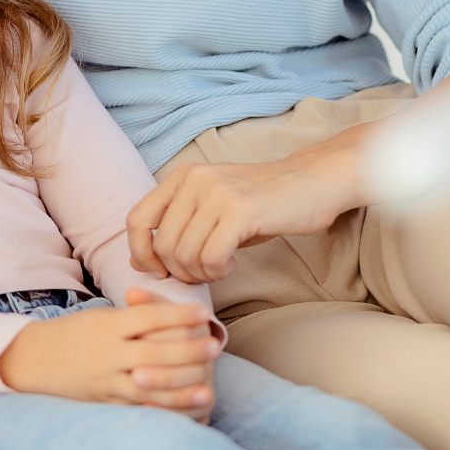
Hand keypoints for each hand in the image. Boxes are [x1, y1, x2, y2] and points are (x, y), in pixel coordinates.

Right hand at [0, 289, 219, 417]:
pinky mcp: (104, 402)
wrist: (33, 360)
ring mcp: (105, 380)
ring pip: (148, 386)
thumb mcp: (102, 317)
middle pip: (154, 352)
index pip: (150, 318)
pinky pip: (136, 409)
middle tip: (216, 347)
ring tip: (209, 389)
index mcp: (108, 326)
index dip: (179, 316)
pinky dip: (160, 413)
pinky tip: (181, 416)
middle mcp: (107, 353)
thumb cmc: (75, 333)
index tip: (204, 314)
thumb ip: (135, 316)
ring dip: (181, 389)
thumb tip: (175, 314)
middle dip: (188, 351)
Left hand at [127, 150, 358, 284]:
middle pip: (162, 245)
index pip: (137, 220)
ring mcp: (217, 193)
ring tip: (221, 267)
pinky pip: (211, 258)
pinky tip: (233, 264)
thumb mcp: (212, 208)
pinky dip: (219, 271)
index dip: (141, 253)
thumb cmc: (262, 203)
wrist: (312, 183)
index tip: (161, 270)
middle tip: (205, 272)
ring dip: (202, 273)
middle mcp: (194, 179)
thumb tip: (138, 262)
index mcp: (182, 175)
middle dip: (179, 271)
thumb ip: (177, 228)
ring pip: (185, 255)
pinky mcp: (240, 211)